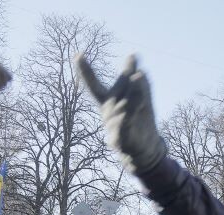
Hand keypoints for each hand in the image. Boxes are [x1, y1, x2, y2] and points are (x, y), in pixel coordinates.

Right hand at [76, 54, 166, 173]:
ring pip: (122, 104)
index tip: (78, 55)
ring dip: (132, 91)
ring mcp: (113, 125)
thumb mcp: (141, 101)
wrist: (145, 151)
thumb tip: (140, 72)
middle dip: (124, 76)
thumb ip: (140, 86)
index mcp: (108, 102)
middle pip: (116, 90)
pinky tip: (126, 109)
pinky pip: (124, 123)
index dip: (85, 71)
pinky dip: (126, 113)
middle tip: (134, 57)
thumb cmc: (140, 123)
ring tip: (140, 75)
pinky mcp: (122, 137)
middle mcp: (107, 113)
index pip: (94, 85)